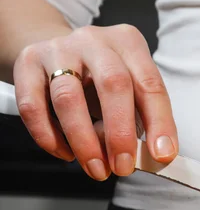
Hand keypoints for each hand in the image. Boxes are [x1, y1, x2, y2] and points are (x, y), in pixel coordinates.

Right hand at [13, 24, 177, 179]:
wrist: (57, 53)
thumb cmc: (102, 78)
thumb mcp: (130, 88)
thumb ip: (143, 118)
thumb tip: (154, 156)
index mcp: (128, 44)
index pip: (150, 84)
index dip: (159, 122)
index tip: (162, 155)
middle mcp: (94, 41)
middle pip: (112, 85)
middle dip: (120, 134)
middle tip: (123, 166)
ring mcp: (58, 49)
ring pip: (68, 98)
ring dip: (84, 142)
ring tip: (96, 168)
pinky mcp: (27, 63)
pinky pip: (33, 106)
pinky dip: (49, 137)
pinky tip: (66, 154)